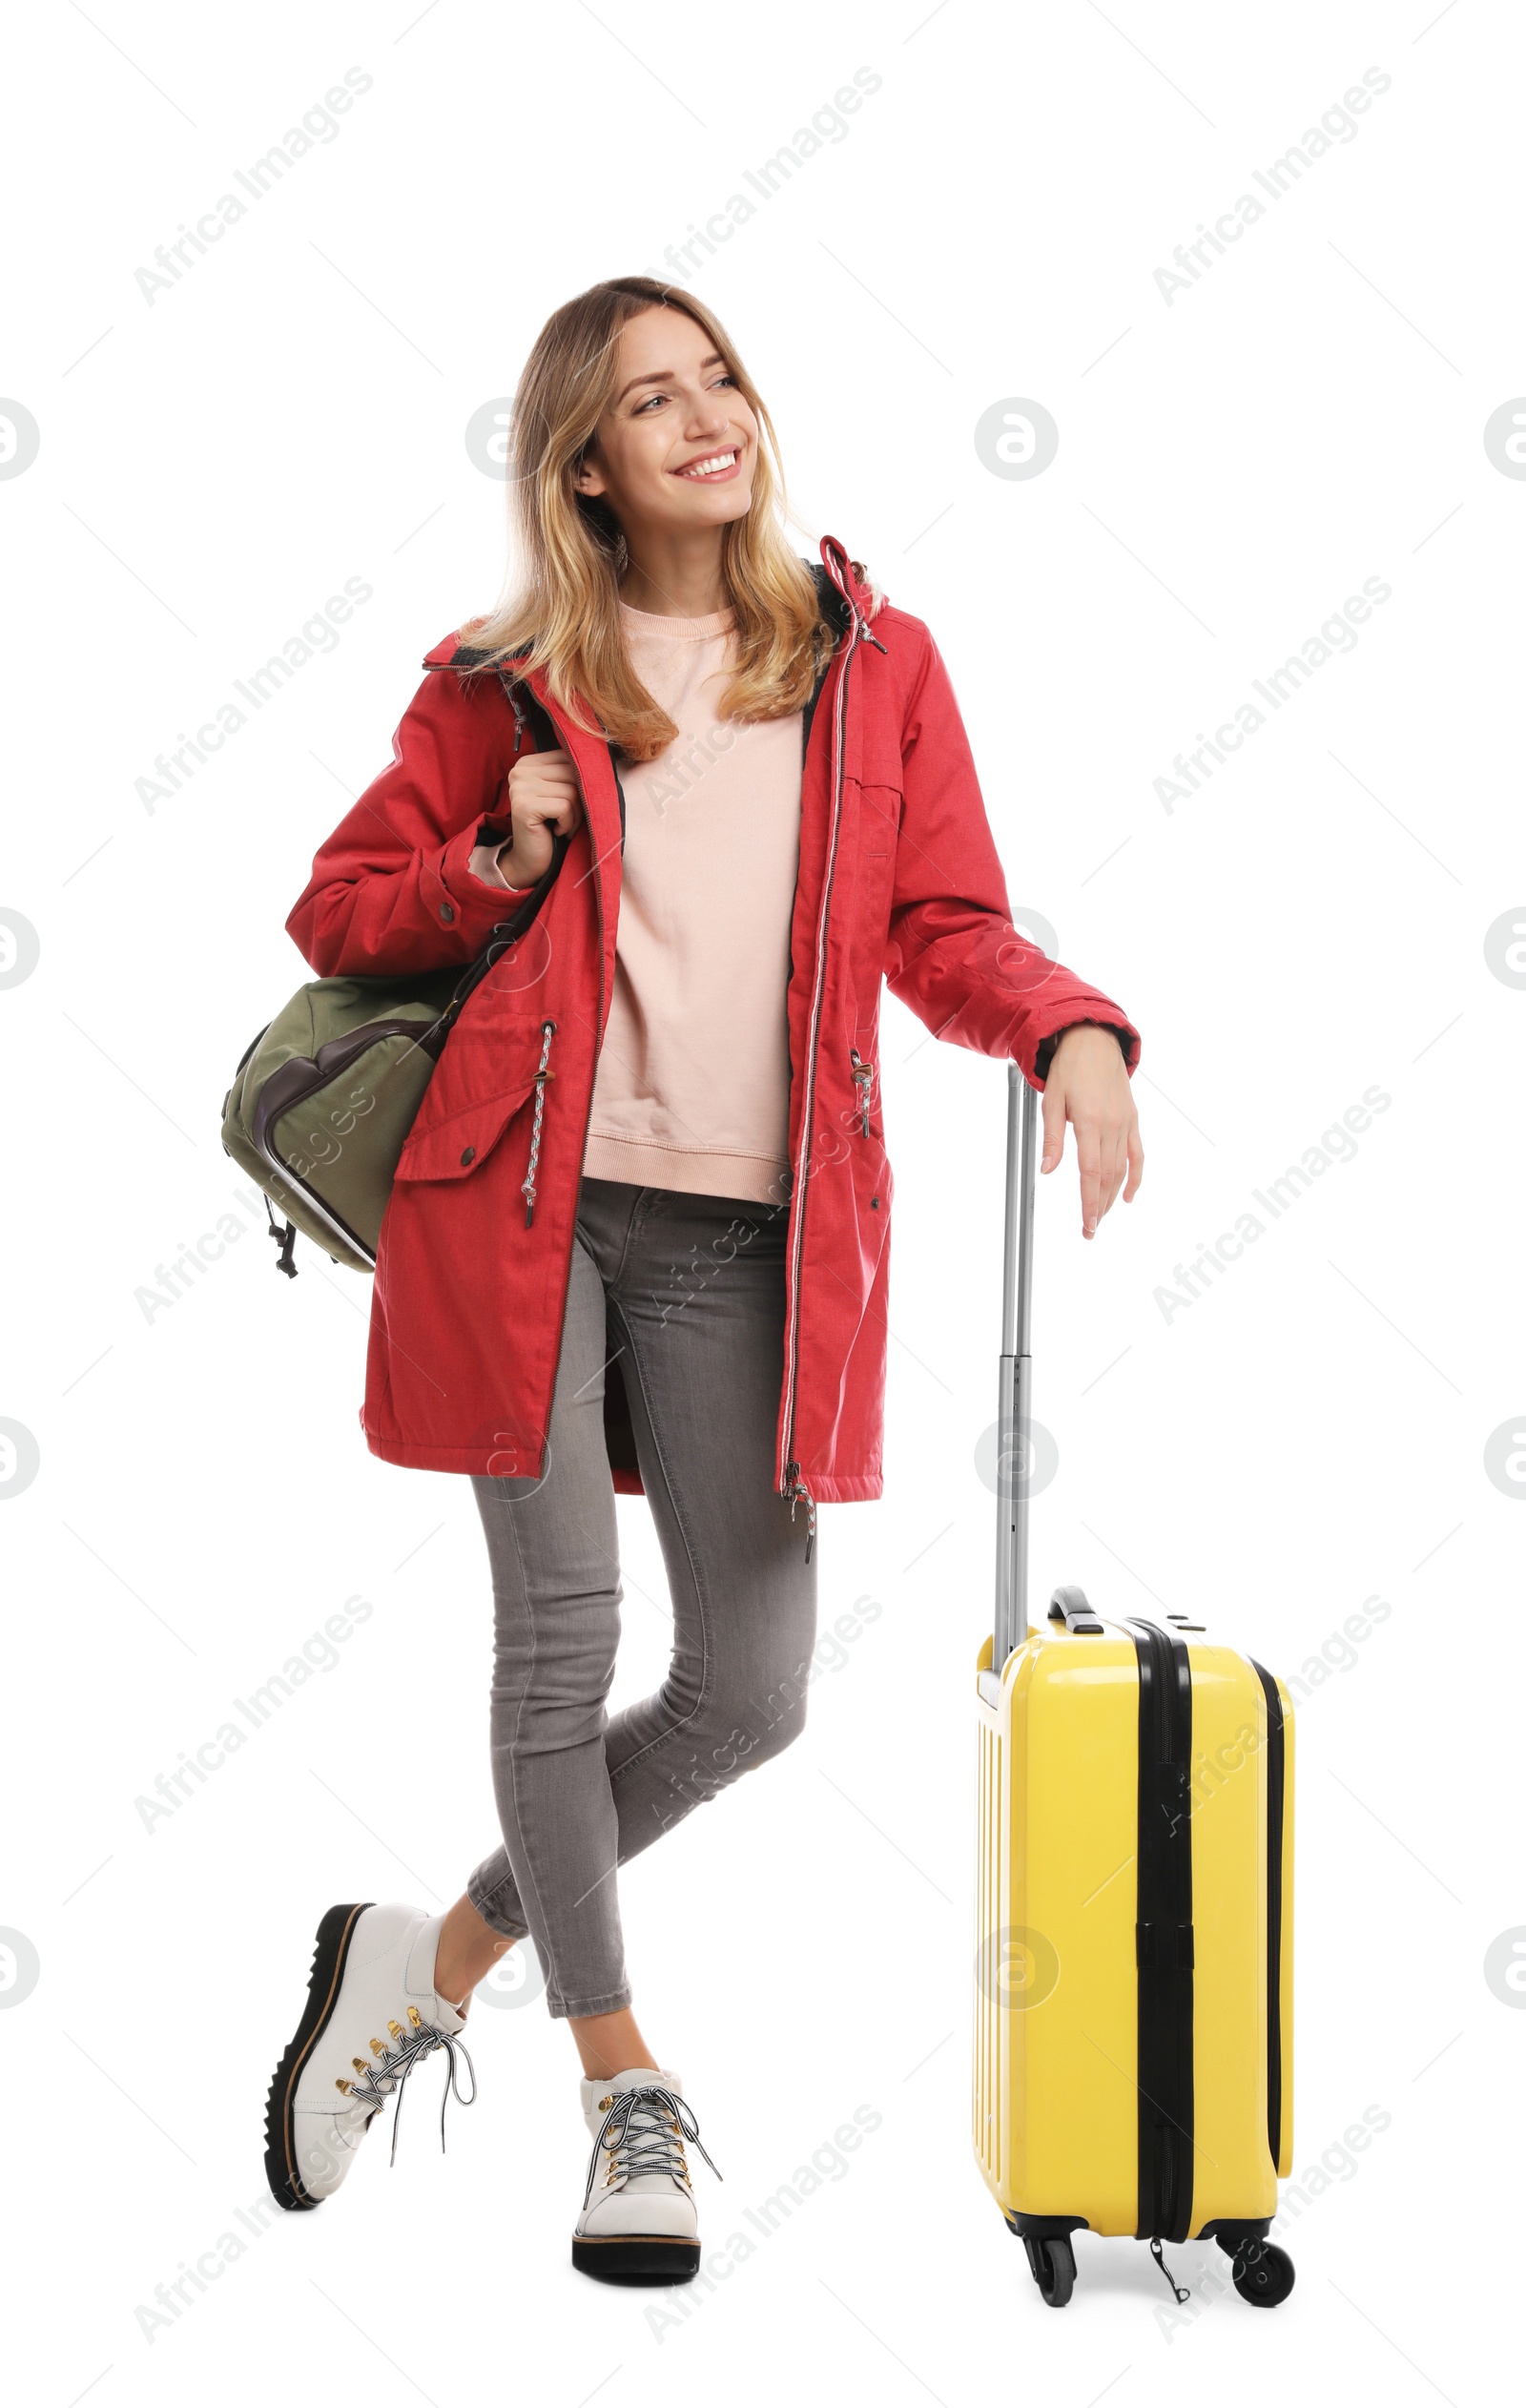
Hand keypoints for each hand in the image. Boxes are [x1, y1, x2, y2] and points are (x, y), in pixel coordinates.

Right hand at [497, 748, 584, 884]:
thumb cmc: (551, 826)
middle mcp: (520, 771)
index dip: (580, 781)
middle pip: (572, 773)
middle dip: (580, 799)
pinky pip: (564, 807)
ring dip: (574, 815)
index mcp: (528, 763)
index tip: (569, 802)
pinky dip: (568, 824)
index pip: (568, 757)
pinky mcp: (524, 805)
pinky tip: (556, 832)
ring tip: (562, 826)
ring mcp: (520, 787)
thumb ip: (571, 773)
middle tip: (568, 818)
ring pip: (571, 791)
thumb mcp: (561, 793)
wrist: (530, 860)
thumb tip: (601, 759)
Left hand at [1039, 1025, 1143, 1238]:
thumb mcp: (1052, 1102)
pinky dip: (1135, 1177)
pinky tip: (1128, 1196)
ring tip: (1102, 1216)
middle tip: (1090, 1230)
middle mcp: (1112, 1125)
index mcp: (1090, 1122)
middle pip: (1108, 1177)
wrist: (1094, 1041)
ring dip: (1112, 1197)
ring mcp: (1125, 1123)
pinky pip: (1138, 1154)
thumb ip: (1052, 1139)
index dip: (1089, 1202)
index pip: (1091, 1172)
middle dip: (1099, 1207)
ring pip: (1122, 1169)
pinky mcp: (1132, 1120)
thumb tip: (1047, 1171)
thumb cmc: (1070, 1069)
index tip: (1088, 1224)